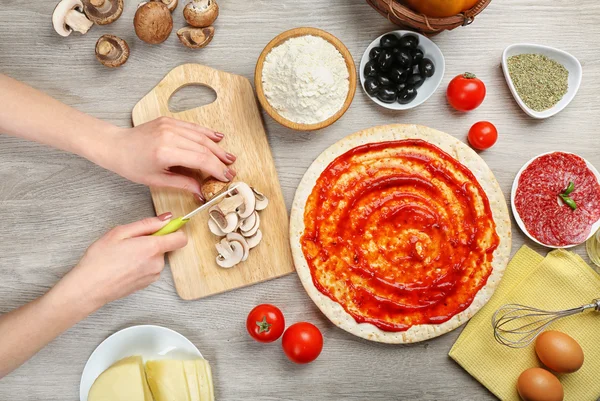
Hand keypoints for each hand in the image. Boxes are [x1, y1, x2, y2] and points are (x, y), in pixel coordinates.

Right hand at [52, 213, 186, 312]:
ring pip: (156, 257)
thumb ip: (147, 224)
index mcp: (153, 248)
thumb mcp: (120, 232)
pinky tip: (124, 265)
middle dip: (152, 241)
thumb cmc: (100, 259)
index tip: (164, 227)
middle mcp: (157, 263)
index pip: (181, 238)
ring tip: (124, 255)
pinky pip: (150, 268)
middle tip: (130, 242)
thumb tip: (166, 218)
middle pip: (165, 246)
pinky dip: (141, 264)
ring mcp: (153, 275)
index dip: (174, 230)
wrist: (89, 287)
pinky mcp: (147, 284)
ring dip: (145, 254)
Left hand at [104, 117, 235, 199]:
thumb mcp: (157, 180)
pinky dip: (207, 133)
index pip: (200, 159)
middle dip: (220, 160)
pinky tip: (218, 138)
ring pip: (201, 136)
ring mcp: (169, 125)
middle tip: (231, 171)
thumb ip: (183, 184)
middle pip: (204, 147)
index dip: (216, 169)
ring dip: (217, 147)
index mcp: (165, 152)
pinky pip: (192, 127)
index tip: (226, 178)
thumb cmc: (131, 165)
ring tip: (229, 158)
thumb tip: (202, 191)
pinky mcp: (168, 120)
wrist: (115, 146)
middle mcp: (169, 135)